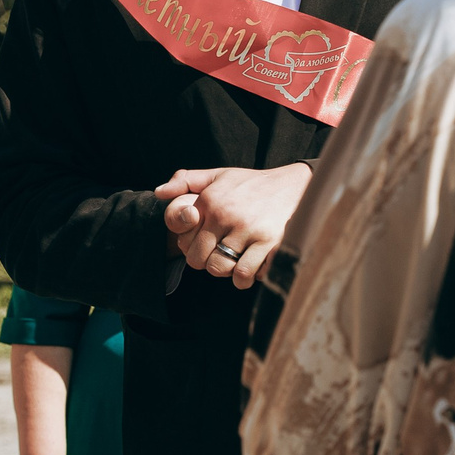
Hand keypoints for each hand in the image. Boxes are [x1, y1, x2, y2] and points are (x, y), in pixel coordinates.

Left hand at [156, 164, 313, 289]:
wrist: (296, 185)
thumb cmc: (252, 184)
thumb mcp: (218, 176)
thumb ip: (186, 181)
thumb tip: (159, 193)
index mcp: (210, 200)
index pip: (184, 241)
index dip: (192, 248)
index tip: (205, 245)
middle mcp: (226, 214)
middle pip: (199, 260)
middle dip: (207, 263)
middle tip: (222, 256)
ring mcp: (249, 229)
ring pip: (220, 269)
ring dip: (226, 272)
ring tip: (236, 263)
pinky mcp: (269, 242)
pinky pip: (245, 274)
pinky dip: (246, 278)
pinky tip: (253, 268)